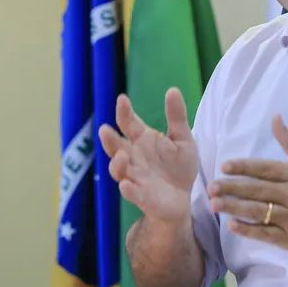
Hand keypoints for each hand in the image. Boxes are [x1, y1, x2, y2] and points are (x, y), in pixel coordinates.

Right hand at [98, 88, 197, 225]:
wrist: (184, 197)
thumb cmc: (179, 165)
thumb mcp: (182, 138)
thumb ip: (176, 116)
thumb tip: (172, 89)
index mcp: (142, 139)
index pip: (128, 123)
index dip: (124, 111)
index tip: (122, 99)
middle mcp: (133, 157)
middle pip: (115, 146)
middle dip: (109, 139)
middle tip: (104, 129)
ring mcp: (135, 177)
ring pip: (119, 170)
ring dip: (116, 164)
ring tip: (120, 155)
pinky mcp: (142, 196)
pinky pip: (132, 193)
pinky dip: (128, 189)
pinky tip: (126, 185)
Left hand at [206, 115, 287, 253]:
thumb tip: (275, 116)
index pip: (265, 169)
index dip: (244, 167)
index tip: (224, 167)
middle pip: (258, 190)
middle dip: (232, 188)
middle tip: (211, 187)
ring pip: (258, 211)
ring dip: (235, 208)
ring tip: (215, 204)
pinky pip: (266, 233)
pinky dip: (249, 230)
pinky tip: (232, 226)